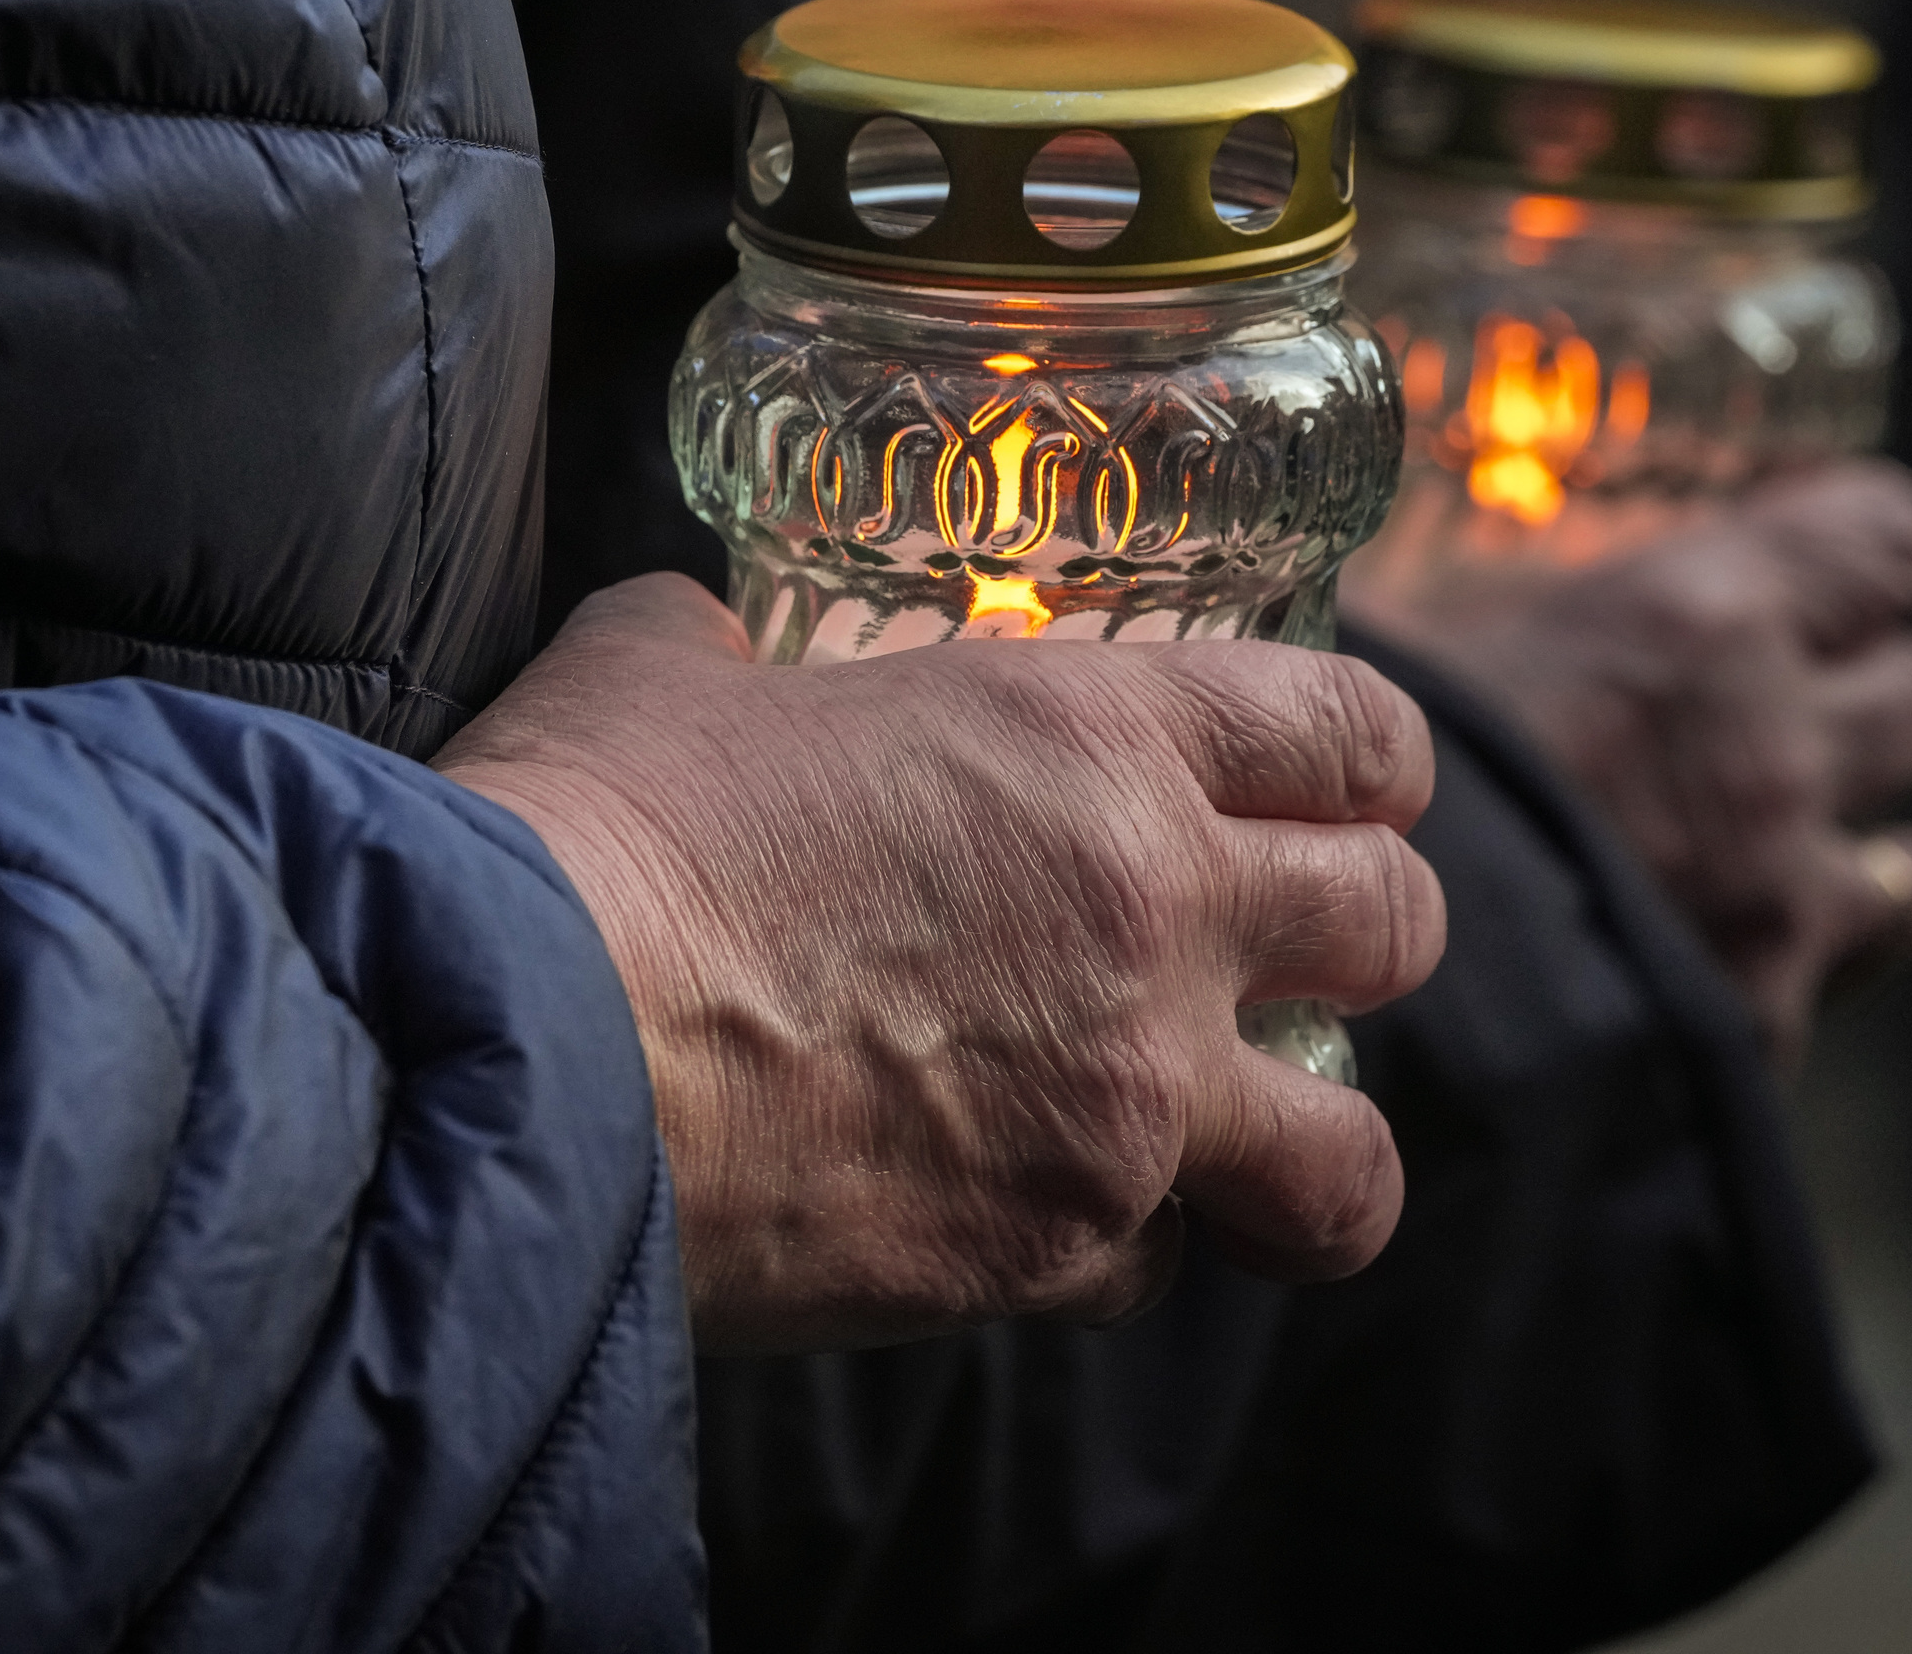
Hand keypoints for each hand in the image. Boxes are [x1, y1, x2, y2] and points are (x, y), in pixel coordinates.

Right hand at [434, 575, 1444, 1352]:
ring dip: (1306, 1150)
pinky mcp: (1041, 1256)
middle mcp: (1154, 918)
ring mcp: (1119, 1106)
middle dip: (1363, 939)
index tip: (1344, 794)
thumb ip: (731, 643)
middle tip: (1289, 953)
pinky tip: (1017, 1207)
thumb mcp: (663, 668)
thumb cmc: (585, 835)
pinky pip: (1146, 1269)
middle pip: (1398, 928)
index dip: (1366, 766)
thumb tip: (703, 642)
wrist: (513, 1052)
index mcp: (1092, 740)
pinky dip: (1108, 1246)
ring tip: (1242, 1146)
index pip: (1351, 733)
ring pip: (1347, 1161)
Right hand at [1346, 462, 1911, 1067]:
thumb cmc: (1334, 762)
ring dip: (1852, 853)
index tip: (1810, 568)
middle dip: (1851, 702)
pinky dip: (1788, 975)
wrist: (1326, 971)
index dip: (1854, 557)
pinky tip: (1709, 965)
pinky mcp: (1757, 1023)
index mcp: (1696, 618)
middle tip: (1758, 719)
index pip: (1887, 544)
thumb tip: (1469, 498)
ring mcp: (1780, 898)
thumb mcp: (1407, 607)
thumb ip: (1492, 569)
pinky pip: (1829, 995)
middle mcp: (1771, 750)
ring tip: (1763, 857)